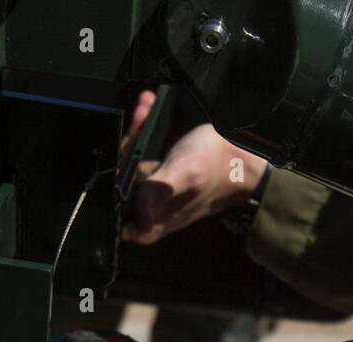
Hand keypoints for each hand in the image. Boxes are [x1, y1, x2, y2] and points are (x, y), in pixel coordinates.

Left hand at [118, 89, 268, 244]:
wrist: (241, 158)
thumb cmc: (215, 168)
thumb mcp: (184, 175)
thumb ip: (159, 192)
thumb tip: (141, 217)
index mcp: (147, 226)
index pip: (111, 202)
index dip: (113, 173)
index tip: (128, 143)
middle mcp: (144, 216)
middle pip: (115, 183)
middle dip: (126, 145)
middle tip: (141, 116)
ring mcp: (149, 199)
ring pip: (126, 167)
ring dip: (135, 133)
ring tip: (146, 105)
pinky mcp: (156, 182)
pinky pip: (139, 158)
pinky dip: (142, 134)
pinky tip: (149, 110)